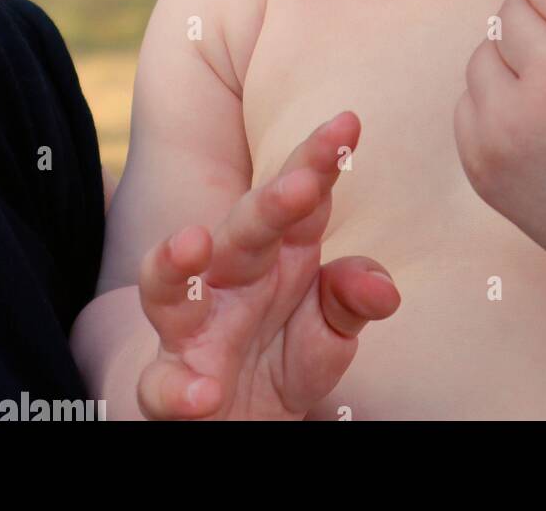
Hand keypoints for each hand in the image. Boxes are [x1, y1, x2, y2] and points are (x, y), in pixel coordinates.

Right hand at [135, 111, 398, 419]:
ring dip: (173, 263)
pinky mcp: (170, 387)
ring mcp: (195, 331)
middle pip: (244, 229)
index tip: (348, 124)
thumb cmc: (287, 355)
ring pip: (169, 288)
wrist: (241, 420)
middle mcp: (232, 278)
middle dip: (269, 203)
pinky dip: (177, 389)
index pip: (302, 197)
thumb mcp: (331, 329)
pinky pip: (163, 384)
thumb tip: (382, 289)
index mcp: (281, 252)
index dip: (320, 159)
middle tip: (302, 182)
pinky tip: (204, 394)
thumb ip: (352, 299)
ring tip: (191, 243)